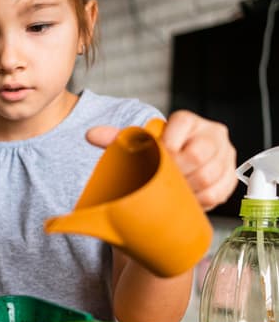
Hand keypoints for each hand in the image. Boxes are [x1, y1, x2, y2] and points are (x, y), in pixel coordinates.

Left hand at [86, 110, 236, 210]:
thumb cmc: (156, 156)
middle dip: (177, 171)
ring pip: (210, 174)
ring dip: (189, 188)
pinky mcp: (230, 177)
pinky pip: (219, 192)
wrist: (176, 175)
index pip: (182, 124)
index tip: (154, 159)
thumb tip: (91, 134)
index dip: (166, 145)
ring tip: (174, 190)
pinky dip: (201, 200)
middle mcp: (212, 135)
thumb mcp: (137, 146)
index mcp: (189, 122)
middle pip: (198, 153)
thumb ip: (117, 139)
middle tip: (163, 180)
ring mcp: (225, 156)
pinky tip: (188, 199)